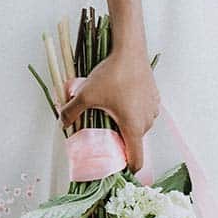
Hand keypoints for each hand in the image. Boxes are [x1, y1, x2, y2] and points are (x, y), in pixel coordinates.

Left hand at [57, 48, 159, 174]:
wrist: (129, 49)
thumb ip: (72, 112)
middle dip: (120, 140)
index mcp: (133, 127)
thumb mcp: (86, 94)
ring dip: (128, 123)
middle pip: (135, 142)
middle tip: (104, 130)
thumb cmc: (111, 74)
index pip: (136, 161)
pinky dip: (135, 110)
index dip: (125, 167)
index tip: (114, 164)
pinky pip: (144, 111)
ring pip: (140, 126)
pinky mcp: (155, 96)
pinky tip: (122, 98)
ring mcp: (153, 109)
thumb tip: (62, 123)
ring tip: (112, 110)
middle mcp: (147, 122)